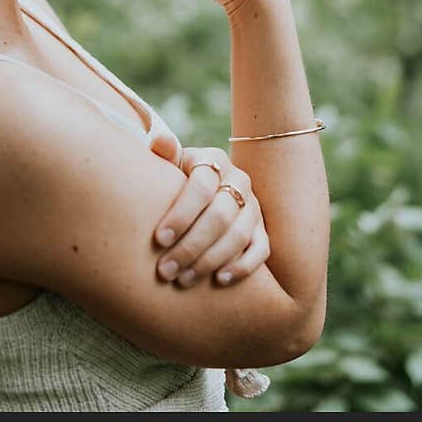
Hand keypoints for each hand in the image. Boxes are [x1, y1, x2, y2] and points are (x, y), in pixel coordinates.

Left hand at [153, 146, 269, 287]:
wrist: (204, 192)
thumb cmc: (177, 179)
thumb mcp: (171, 163)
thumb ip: (165, 153)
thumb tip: (161, 140)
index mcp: (214, 160)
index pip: (201, 187)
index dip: (181, 214)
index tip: (159, 239)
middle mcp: (239, 180)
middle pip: (220, 216)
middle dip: (191, 246)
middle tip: (166, 269)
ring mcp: (253, 206)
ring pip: (238, 236)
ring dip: (210, 260)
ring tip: (184, 279)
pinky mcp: (263, 230)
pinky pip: (260, 250)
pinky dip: (242, 267)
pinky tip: (219, 280)